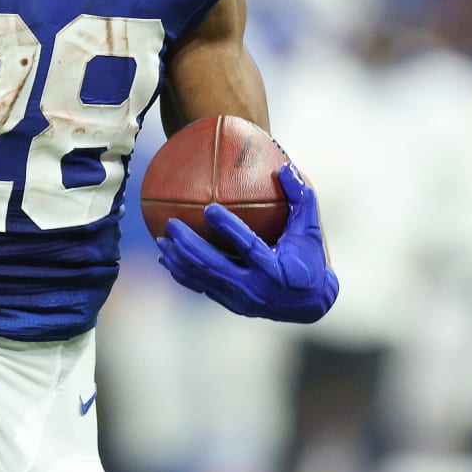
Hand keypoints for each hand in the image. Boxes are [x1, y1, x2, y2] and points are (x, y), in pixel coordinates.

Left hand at [157, 162, 337, 322]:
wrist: (309, 304)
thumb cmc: (309, 258)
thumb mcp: (310, 229)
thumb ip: (301, 198)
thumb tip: (285, 167)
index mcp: (275, 268)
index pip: (249, 246)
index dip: (229, 229)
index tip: (209, 208)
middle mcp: (255, 287)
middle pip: (215, 265)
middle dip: (190, 246)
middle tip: (171, 225)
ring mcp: (240, 298)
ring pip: (203, 278)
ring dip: (180, 260)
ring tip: (161, 240)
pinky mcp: (231, 304)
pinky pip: (202, 287)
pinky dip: (183, 274)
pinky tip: (166, 259)